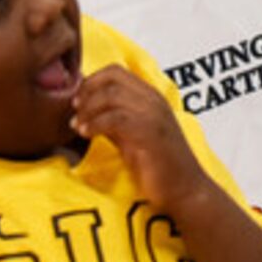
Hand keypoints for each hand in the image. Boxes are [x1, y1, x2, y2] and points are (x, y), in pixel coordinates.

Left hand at [72, 64, 213, 206]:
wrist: (186, 190)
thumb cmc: (159, 167)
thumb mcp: (131, 137)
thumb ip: (113, 121)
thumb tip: (85, 110)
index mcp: (151, 97)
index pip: (116, 71)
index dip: (91, 81)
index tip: (78, 100)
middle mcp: (154, 100)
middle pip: (112, 78)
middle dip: (87, 92)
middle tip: (75, 111)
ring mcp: (154, 115)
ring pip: (112, 95)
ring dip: (88, 109)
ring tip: (77, 126)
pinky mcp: (150, 133)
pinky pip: (116, 118)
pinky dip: (95, 124)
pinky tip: (86, 134)